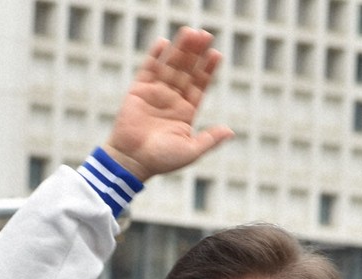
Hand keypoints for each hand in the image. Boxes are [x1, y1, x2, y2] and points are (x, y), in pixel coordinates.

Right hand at [103, 26, 233, 180]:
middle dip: (195, 54)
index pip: (200, 85)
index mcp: (186, 112)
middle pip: (186, 70)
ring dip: (180, 49)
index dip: (208, 70)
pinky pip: (148, 69)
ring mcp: (155, 93)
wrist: (131, 161)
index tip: (216, 54)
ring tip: (190, 33)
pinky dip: (155, 55)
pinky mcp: (138, 91)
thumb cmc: (161, 160)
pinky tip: (164, 42)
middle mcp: (172, 100)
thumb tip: (230, 132)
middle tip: (204, 35)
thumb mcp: (191, 151)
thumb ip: (210, 140)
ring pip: (170, 66)